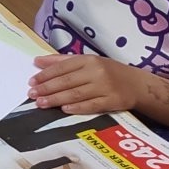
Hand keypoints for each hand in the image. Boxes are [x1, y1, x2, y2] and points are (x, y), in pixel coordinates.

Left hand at [28, 54, 143, 115]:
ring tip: (41, 103)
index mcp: (88, 60)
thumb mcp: (87, 61)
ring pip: (76, 94)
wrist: (137, 84)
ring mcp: (105, 86)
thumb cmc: (108, 72)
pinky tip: (64, 109)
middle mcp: (96, 71)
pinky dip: (77, 107)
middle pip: (67, 81)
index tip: (31, 81)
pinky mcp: (113, 101)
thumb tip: (37, 61)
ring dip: (56, 99)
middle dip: (47, 88)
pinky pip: (92, 105)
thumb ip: (61, 61)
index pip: (62, 67)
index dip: (45, 75)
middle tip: (32, 94)